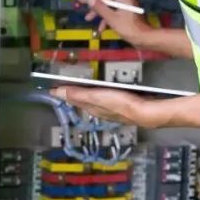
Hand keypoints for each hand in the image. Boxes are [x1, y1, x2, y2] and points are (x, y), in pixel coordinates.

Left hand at [50, 86, 164, 127]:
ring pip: (94, 101)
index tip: (53, 88)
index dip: (64, 94)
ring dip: (86, 95)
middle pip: (83, 101)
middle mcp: (100, 110)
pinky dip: (99, 95)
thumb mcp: (96, 97)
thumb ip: (78, 94)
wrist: (146, 113)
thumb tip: (57, 93)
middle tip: (64, 86)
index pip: (74, 100)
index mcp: (92, 108)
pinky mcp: (122, 106)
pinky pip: (105, 99)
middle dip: (74, 94)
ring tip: (80, 87)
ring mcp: (111, 109)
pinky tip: (104, 91)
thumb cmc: (120, 104)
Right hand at [82, 0, 150, 42]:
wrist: (144, 39)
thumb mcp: (112, 19)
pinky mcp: (126, 14)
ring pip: (108, 7)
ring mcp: (126, 7)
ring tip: (88, 19)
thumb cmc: (129, 28)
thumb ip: (100, 8)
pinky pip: (113, 13)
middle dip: (94, 4)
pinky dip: (106, 19)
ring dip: (98, 13)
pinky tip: (101, 28)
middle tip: (81, 4)